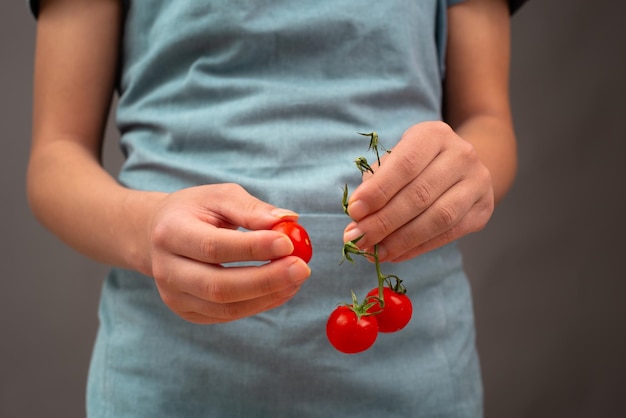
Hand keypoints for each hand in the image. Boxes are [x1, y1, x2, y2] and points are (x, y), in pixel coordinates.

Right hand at [146, 184, 310, 323]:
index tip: (288, 243)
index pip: (213, 247)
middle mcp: (167, 270)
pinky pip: (228, 315)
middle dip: (265, 280)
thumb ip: (251, 208)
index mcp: (170, 233)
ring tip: (297, 277)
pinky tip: (283, 289)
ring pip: (226, 307)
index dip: (253, 248)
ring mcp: (175, 296)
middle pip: (218, 286)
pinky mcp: (189, 312)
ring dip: (268, 295)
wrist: (159, 234)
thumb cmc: (196, 211)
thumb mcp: (220, 196)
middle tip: (302, 268)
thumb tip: (287, 220)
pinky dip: (260, 304)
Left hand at [343, 121, 494, 261]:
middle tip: (359, 239)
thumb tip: (358, 218)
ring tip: (375, 252)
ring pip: (438, 218)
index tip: (354, 212)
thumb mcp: (395, 160)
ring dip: (401, 240)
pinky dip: (417, 248)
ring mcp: (477, 183)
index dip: (378, 191)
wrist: (462, 167)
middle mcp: (461, 155)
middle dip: (384, 221)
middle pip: (420, 194)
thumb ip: (376, 183)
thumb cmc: (417, 164)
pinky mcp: (482, 210)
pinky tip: (394, 254)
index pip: (405, 164)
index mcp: (434, 135)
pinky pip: (448, 235)